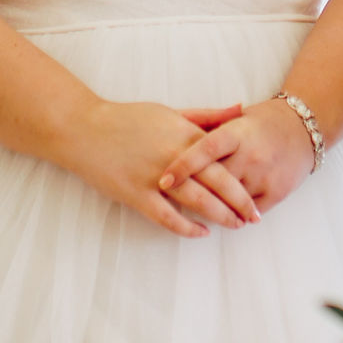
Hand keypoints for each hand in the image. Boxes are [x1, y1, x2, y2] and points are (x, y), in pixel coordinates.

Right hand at [64, 100, 255, 235]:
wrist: (84, 129)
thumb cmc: (128, 119)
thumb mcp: (171, 112)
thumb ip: (207, 116)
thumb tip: (240, 109)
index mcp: (185, 134)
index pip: (224, 160)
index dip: (243, 179)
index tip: (258, 193)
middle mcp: (174, 156)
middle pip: (216, 183)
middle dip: (240, 203)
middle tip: (255, 217)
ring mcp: (154, 176)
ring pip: (196, 201)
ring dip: (219, 216)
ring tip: (235, 226)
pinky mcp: (135, 194)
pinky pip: (166, 216)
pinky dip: (186, 227)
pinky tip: (200, 233)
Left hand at [159, 100, 316, 216]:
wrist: (303, 128)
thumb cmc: (260, 123)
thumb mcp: (234, 119)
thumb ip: (205, 126)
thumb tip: (171, 134)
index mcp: (237, 133)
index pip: (205, 150)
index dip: (183, 166)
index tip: (163, 181)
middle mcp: (251, 154)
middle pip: (216, 181)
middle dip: (193, 192)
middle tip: (169, 201)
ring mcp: (265, 175)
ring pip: (230, 201)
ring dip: (213, 208)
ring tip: (194, 210)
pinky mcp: (277, 191)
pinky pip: (248, 211)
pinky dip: (235, 215)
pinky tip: (224, 216)